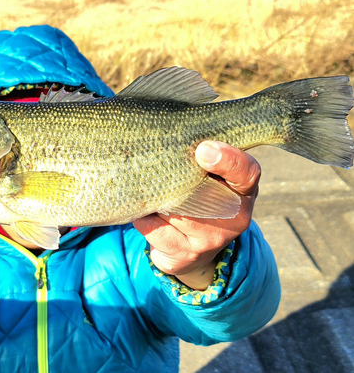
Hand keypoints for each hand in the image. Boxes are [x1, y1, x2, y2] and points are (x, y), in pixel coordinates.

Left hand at [133, 141, 260, 289]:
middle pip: (200, 190)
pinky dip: (144, 217)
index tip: (203, 149)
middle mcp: (235, 216)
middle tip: (158, 163)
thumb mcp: (210, 177)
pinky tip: (145, 212)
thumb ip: (200, 158)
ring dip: (155, 196)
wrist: (191, 251)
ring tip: (150, 188)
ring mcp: (211, 239)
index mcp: (244, 189)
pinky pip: (154, 227)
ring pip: (173, 208)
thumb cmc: (199, 200)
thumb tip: (171, 136)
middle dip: (175, 176)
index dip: (228, 160)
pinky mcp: (186, 254)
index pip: (247, 172)